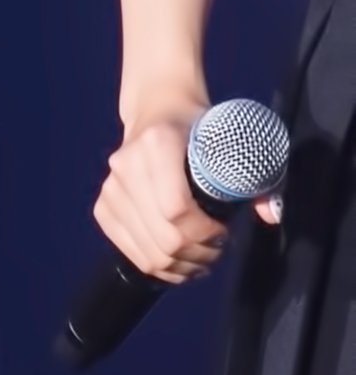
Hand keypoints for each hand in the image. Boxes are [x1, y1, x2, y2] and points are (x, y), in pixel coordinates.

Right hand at [93, 94, 281, 283]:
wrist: (159, 109)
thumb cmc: (201, 130)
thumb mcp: (234, 142)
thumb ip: (258, 179)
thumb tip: (270, 215)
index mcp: (158, 142)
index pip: (177, 210)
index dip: (205, 233)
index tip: (224, 231)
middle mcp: (127, 163)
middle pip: (164, 238)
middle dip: (197, 255)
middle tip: (215, 249)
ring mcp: (112, 185)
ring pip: (148, 252)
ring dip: (180, 266)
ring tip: (199, 257)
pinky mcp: (103, 204)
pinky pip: (127, 249)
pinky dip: (155, 264)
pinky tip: (175, 259)